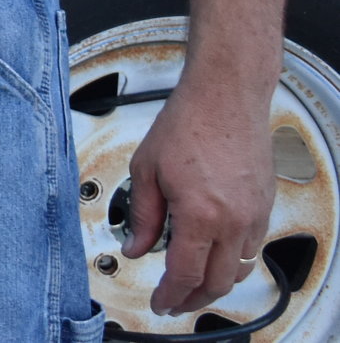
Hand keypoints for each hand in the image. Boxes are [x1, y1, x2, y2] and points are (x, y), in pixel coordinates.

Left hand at [122, 74, 275, 314]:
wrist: (225, 97)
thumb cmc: (187, 123)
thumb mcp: (146, 169)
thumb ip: (141, 216)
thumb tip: (136, 247)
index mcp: (200, 214)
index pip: (185, 274)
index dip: (170, 296)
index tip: (159, 303)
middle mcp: (234, 221)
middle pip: (218, 282)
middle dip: (194, 299)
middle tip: (173, 302)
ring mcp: (254, 215)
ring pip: (239, 269)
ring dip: (215, 284)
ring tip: (192, 285)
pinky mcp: (265, 207)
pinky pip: (251, 248)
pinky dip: (232, 261)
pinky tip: (214, 256)